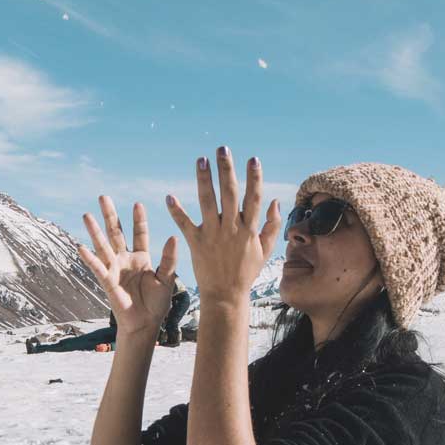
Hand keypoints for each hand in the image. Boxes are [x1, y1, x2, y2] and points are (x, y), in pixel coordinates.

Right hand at [77, 196, 178, 335]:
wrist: (145, 324)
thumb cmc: (157, 303)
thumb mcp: (167, 278)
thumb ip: (169, 258)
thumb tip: (174, 236)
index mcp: (142, 258)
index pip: (139, 233)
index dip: (138, 219)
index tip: (138, 203)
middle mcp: (126, 260)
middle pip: (116, 233)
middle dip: (110, 215)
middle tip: (103, 197)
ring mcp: (115, 269)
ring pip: (103, 245)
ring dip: (95, 231)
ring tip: (87, 214)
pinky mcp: (107, 281)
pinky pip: (97, 267)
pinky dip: (89, 258)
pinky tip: (81, 246)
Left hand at [167, 147, 281, 304]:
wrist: (226, 295)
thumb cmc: (246, 272)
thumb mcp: (264, 250)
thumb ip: (271, 226)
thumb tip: (275, 201)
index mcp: (249, 230)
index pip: (253, 199)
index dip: (254, 178)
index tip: (253, 159)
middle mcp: (231, 229)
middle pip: (229, 194)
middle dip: (226, 170)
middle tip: (222, 149)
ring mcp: (213, 236)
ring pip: (208, 203)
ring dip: (204, 180)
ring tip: (200, 159)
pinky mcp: (196, 243)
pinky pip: (185, 224)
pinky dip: (177, 211)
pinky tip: (169, 196)